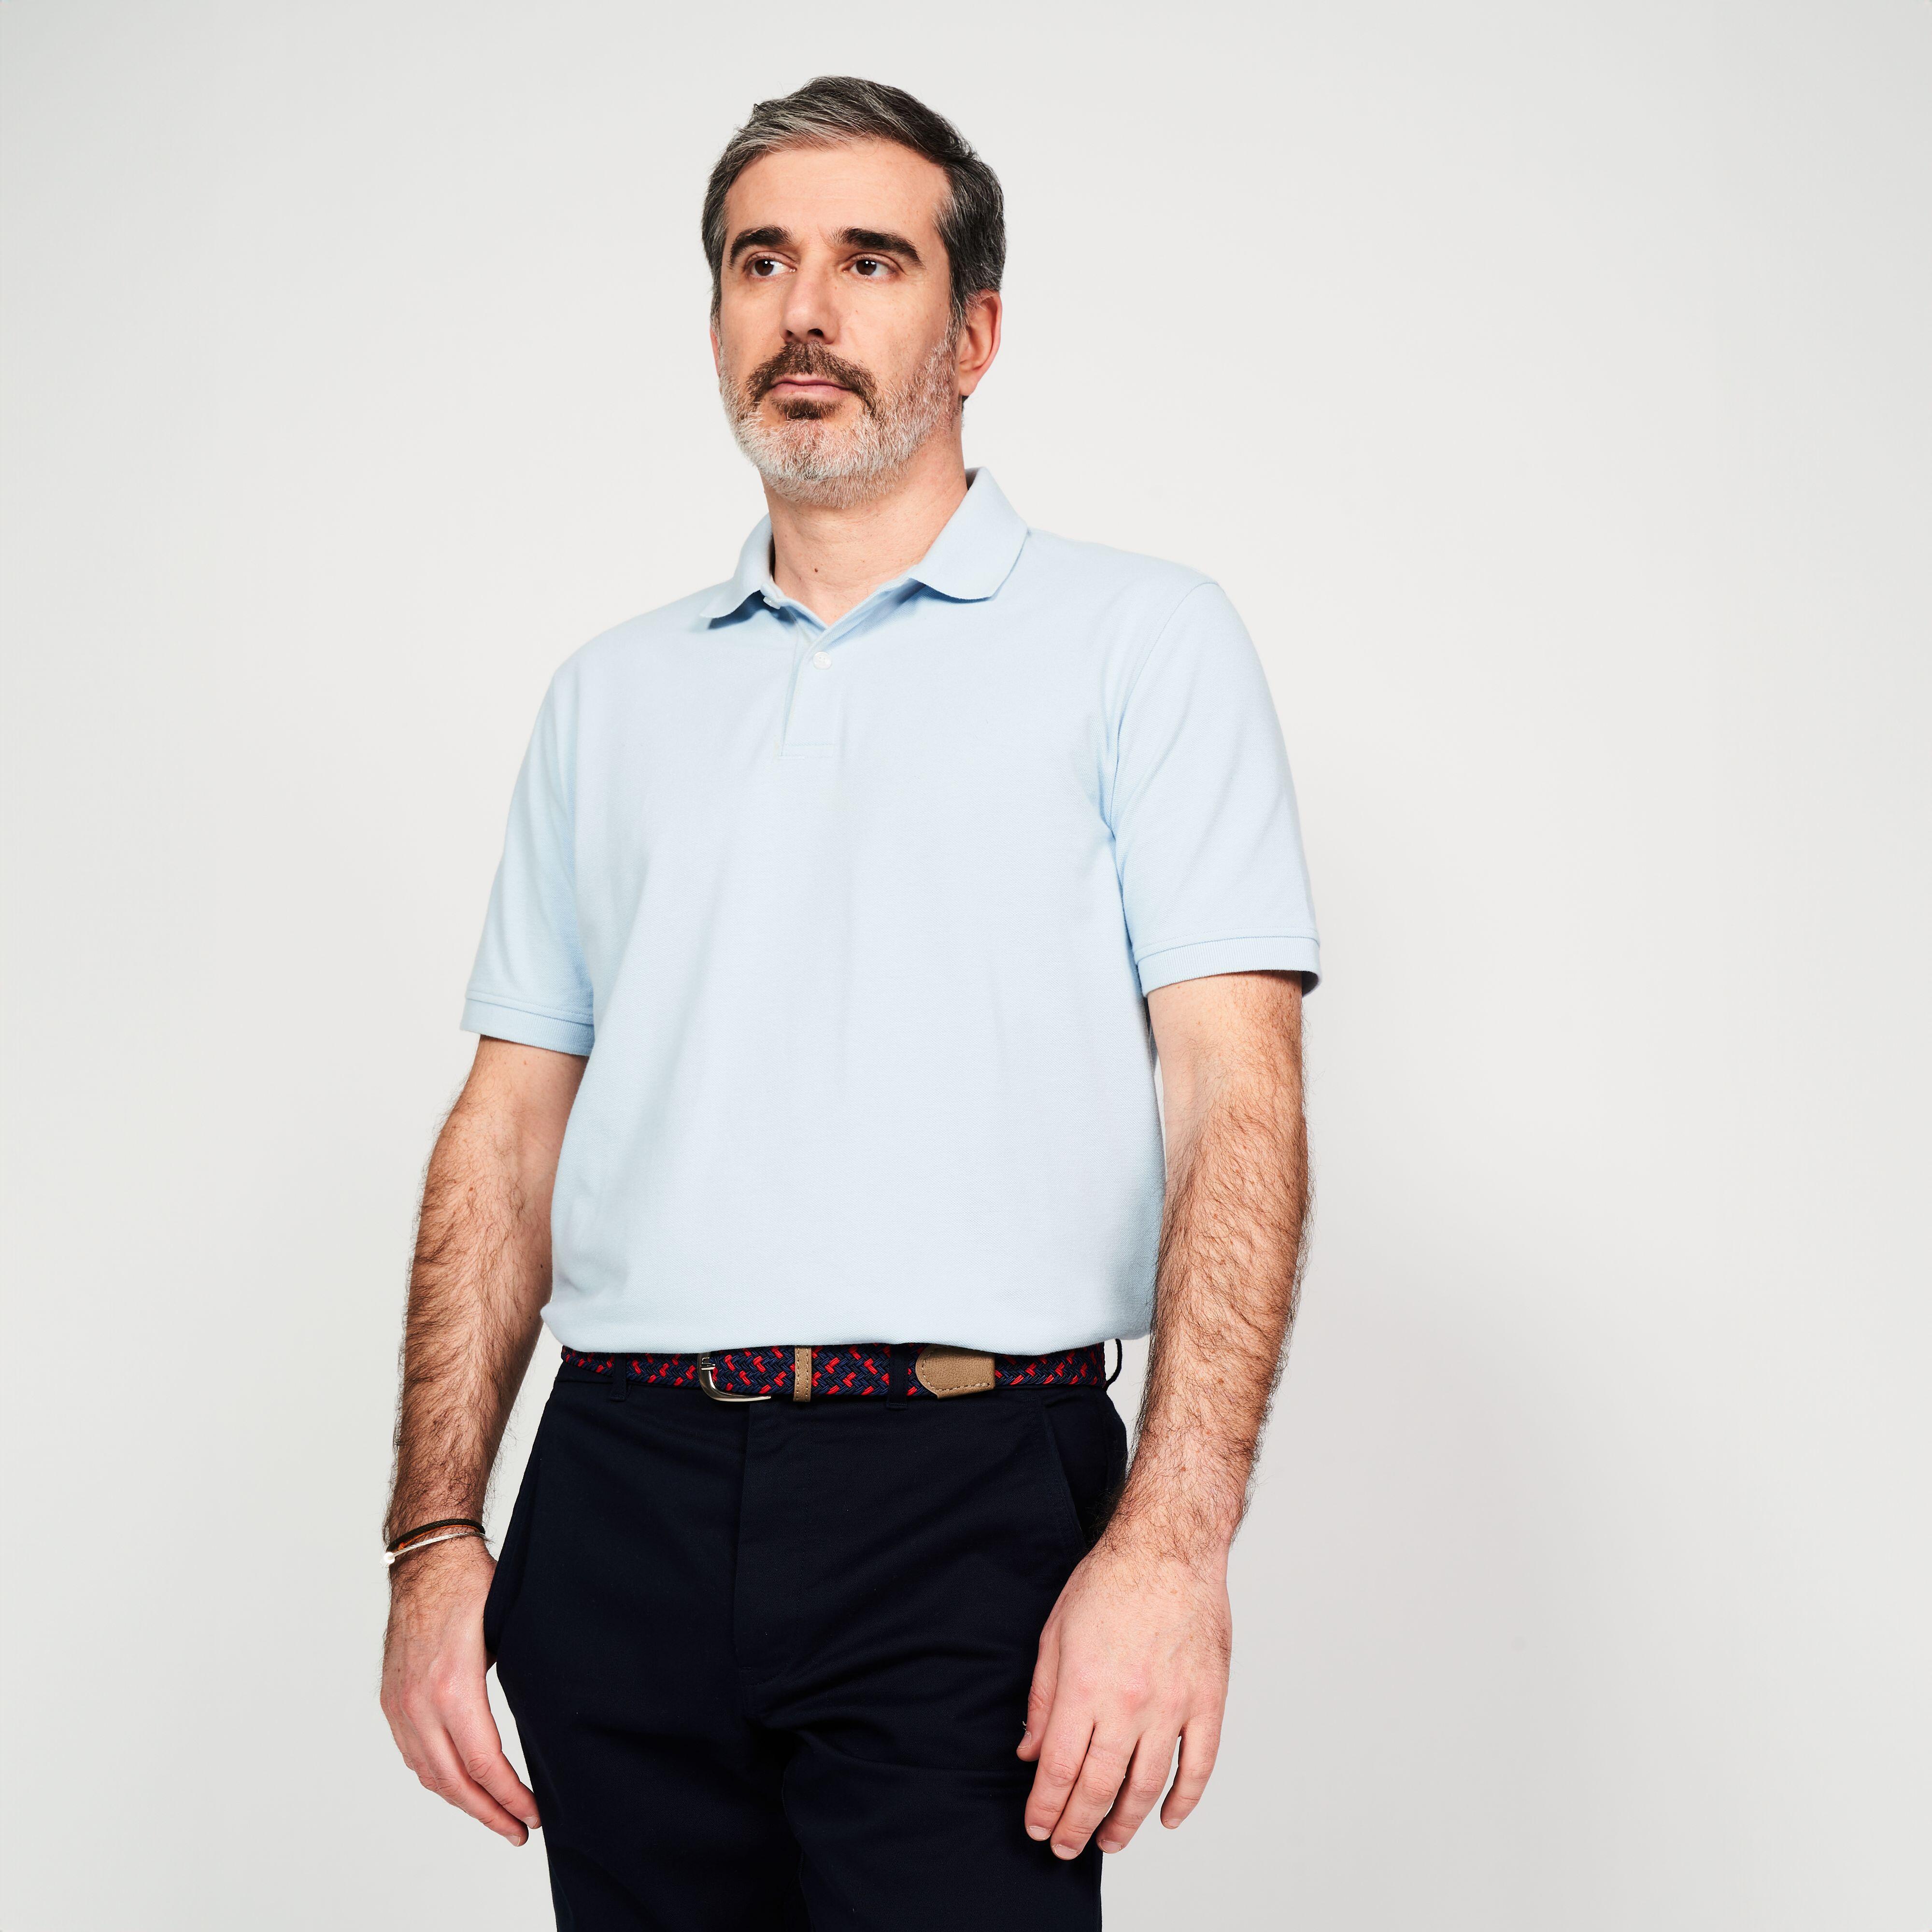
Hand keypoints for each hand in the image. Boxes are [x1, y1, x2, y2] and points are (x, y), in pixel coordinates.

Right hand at [380, 1537, 539, 1843]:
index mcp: (453, 1687)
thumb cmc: (473, 1587)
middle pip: (454, 1782)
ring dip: (463, 1802)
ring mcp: (400, 1705)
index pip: (483, 1763)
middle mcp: (420, 1703)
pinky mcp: (392, 1701)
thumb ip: (517, 1682)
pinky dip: (438, 1778)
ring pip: (430, 1775)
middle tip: (519, 1831)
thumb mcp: (506, 1633)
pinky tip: (461, 1785)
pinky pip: (414, 1755)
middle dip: (489, 1813)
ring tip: (495, 1815)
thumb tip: (547, 1722)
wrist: (428, 1559)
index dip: (510, 1797)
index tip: (535, 1814)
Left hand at [1016, 1531, 1230, 1857]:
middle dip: (1077, 1826)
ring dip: (1125, 1823)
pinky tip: (1167, 1818)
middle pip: (1099, 1787)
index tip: (1037, 1828)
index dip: (1046, 1807)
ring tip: (1109, 1842)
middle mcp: (1128, 1703)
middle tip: (1066, 1847)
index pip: (1060, 1769)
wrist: (1170, 1546)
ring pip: (1147, 1785)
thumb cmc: (1110, 1581)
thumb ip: (1043, 1699)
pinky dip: (1184, 1799)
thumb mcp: (1055, 1634)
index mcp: (1085, 1686)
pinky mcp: (1207, 1700)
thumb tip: (1030, 1753)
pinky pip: (1198, 1765)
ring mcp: (1172, 1705)